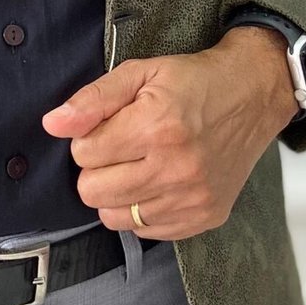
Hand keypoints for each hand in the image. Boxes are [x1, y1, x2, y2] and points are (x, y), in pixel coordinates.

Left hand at [40, 26, 299, 241]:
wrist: (253, 95)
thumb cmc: (193, 82)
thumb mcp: (140, 72)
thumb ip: (92, 99)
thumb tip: (52, 124)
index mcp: (156, 127)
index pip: (83, 154)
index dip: (89, 138)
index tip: (110, 127)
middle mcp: (175, 169)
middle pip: (93, 192)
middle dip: (97, 168)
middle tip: (121, 147)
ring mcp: (192, 198)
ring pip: (114, 218)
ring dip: (117, 193)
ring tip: (138, 165)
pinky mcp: (205, 217)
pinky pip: (146, 231)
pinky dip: (142, 210)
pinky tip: (158, 182)